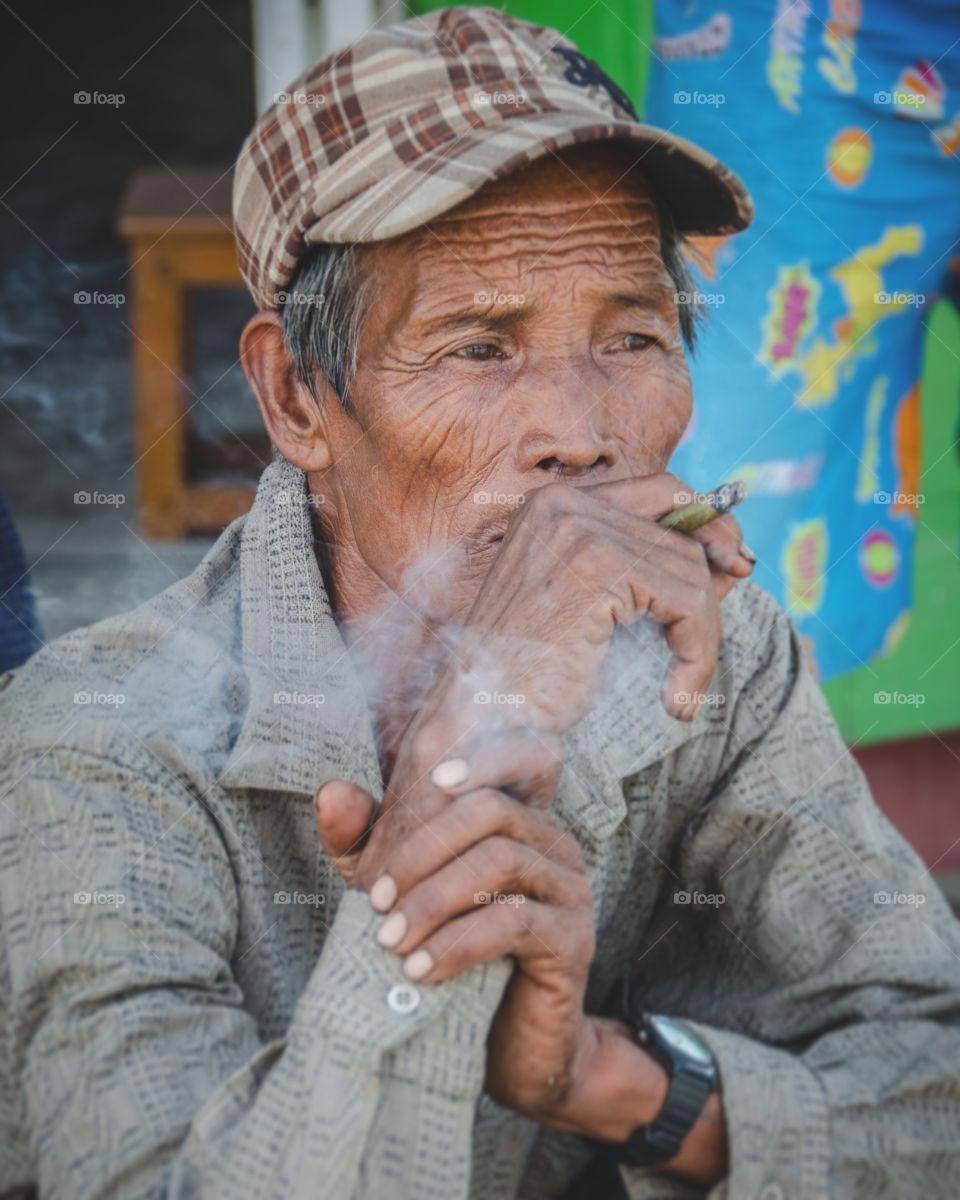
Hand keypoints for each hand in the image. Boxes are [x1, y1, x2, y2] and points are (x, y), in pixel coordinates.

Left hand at [318, 769, 596, 1117]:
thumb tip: (330, 791)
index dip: (438, 787)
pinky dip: (458, 943)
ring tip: (390, 940)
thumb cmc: (451, 960)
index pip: (482, 779)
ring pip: (501, 861)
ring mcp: (570, 890)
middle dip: (422, 851)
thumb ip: (365, 845)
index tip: (383, 835)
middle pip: (490, 810)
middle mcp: (553, 845)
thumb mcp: (397, 896)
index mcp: (518, 824)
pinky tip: (420, 970)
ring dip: (434, 899)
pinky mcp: (574, 940)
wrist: (506, 1049)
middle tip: (375, 901)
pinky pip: (515, 922)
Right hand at [431, 473, 752, 732]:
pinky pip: (687, 600)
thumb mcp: (599, 612)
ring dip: (701, 636)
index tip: (735, 563)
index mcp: (554, 505)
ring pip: (690, 567)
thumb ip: (655, 575)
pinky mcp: (597, 567)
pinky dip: (696, 653)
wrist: (483, 721)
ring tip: (681, 688)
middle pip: (680, 523)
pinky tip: (677, 697)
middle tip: (719, 629)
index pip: (659, 489)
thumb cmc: (532, 678)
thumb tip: (734, 559)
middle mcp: (563, 504)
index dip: (706, 523)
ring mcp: (577, 530)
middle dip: (714, 575)